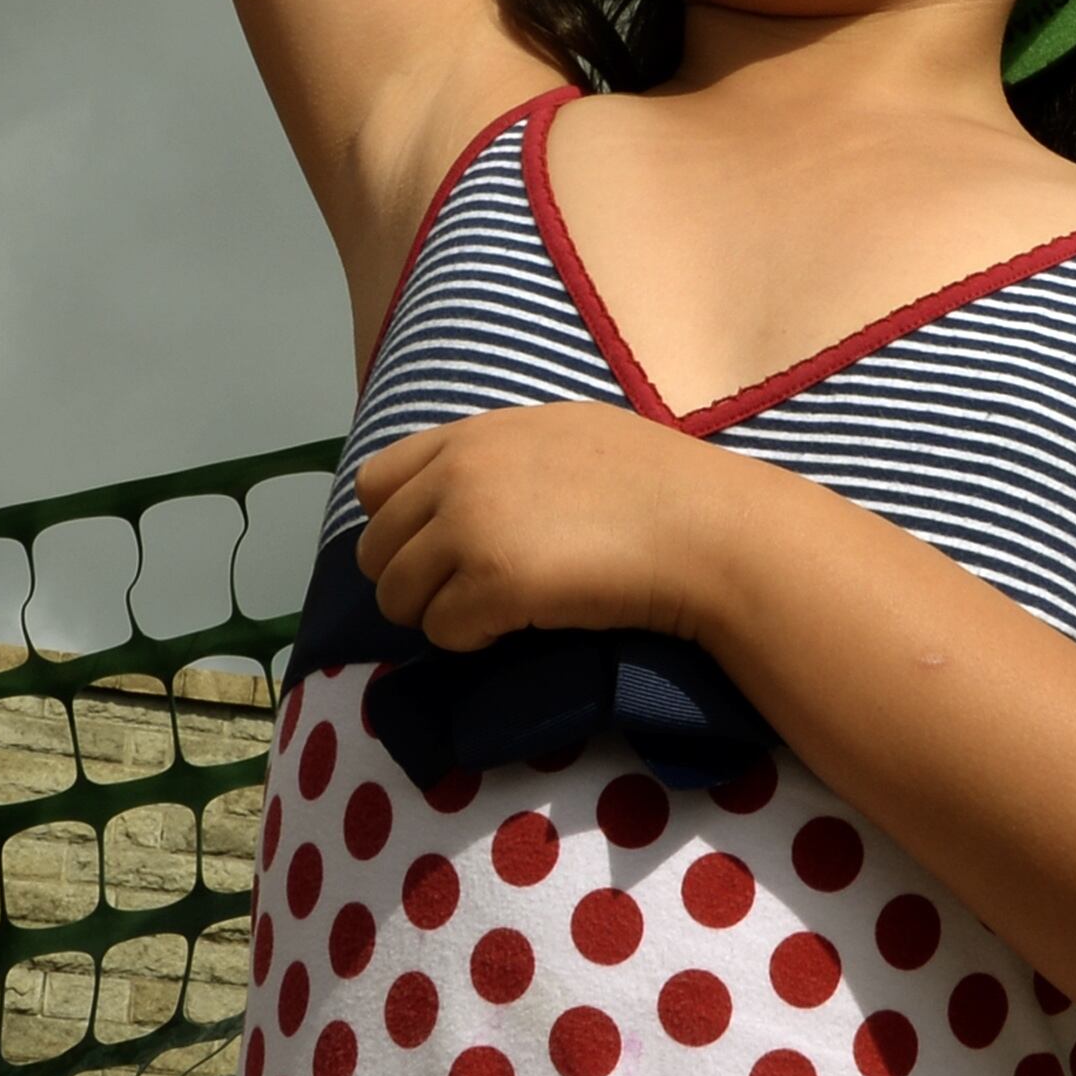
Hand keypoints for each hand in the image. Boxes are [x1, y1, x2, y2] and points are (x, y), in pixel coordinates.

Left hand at [354, 403, 736, 650]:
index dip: (397, 524)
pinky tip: (522, 623)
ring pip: (397, 598)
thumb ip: (498, 457)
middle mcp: (458, 474)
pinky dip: (474, 640)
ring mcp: (468, 528)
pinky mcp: (489, 584)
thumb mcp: (563, 434)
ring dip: (439, 613)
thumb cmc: (650, 481)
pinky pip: (441, 633)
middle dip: (413, 578)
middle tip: (470, 591)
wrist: (702, 528)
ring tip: (498, 609)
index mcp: (474, 434)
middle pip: (374, 548)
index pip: (375, 483)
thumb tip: (456, 497)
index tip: (438, 547)